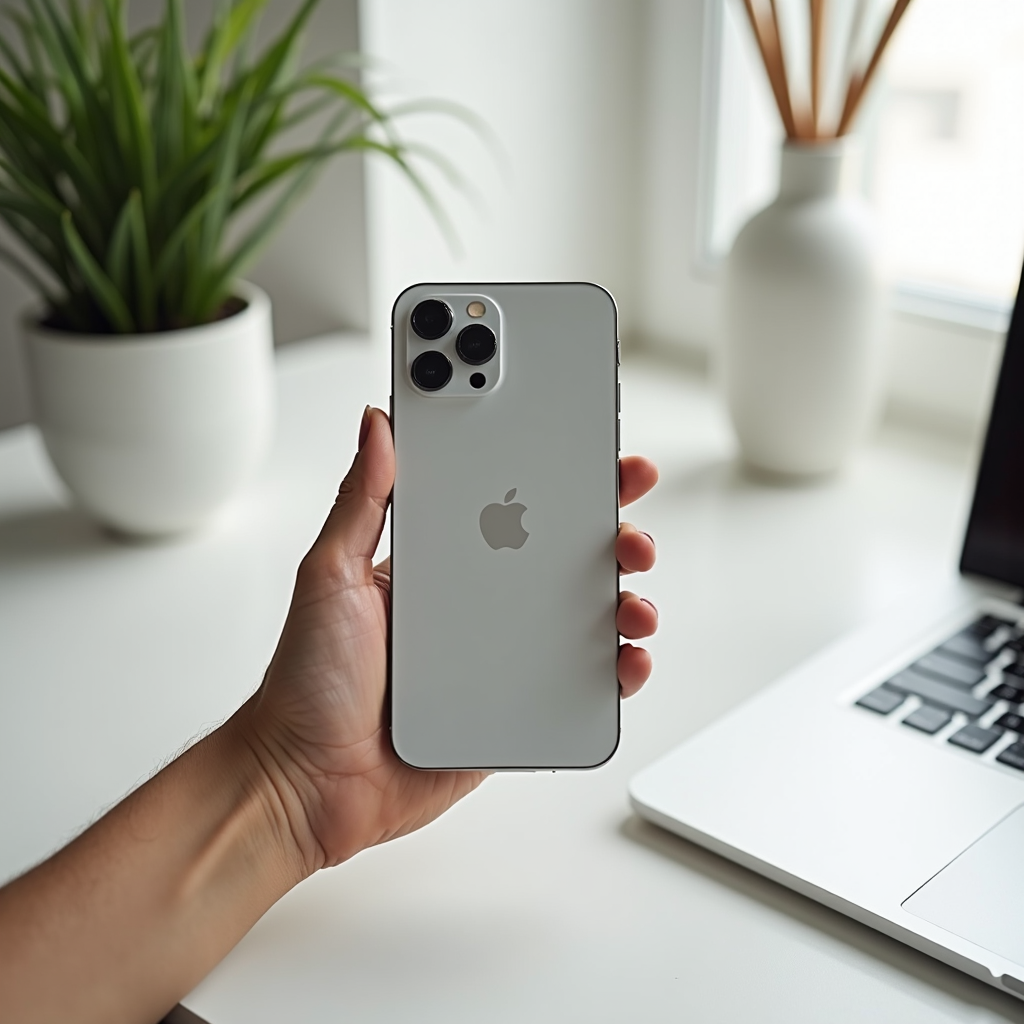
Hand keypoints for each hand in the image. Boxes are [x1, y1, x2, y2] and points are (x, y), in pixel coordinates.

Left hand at [238, 407, 658, 874]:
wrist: (308, 783)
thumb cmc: (309, 680)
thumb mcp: (329, 575)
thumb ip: (361, 501)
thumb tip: (378, 422)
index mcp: (439, 562)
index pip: (509, 504)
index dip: (557, 475)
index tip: (595, 451)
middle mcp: (476, 602)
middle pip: (560, 555)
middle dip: (610, 533)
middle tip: (628, 531)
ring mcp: (499, 655)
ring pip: (582, 616)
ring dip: (624, 600)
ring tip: (632, 601)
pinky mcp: (514, 705)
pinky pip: (579, 681)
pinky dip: (616, 670)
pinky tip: (625, 661)